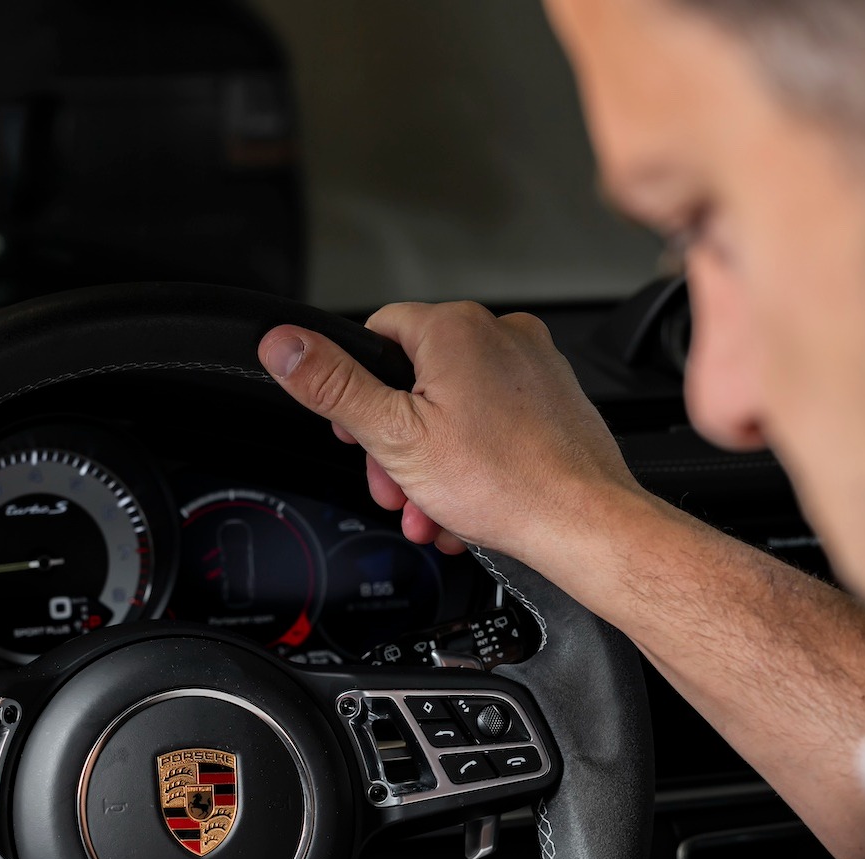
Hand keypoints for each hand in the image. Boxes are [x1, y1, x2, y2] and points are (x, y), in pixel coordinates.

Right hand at [258, 301, 642, 563]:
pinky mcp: (552, 399)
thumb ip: (332, 386)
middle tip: (396, 485)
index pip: (377, 332)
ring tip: (432, 507)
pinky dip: (473, 461)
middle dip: (397, 443)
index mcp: (454, 329)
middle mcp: (499, 334)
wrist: (581, 522)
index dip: (357, 387)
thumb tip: (283, 345)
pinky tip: (466, 502)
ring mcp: (532, 365)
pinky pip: (493, 422)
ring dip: (431, 463)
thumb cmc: (506, 483)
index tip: (358, 430)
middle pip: (416, 378)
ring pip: (455, 408)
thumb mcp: (394, 437)